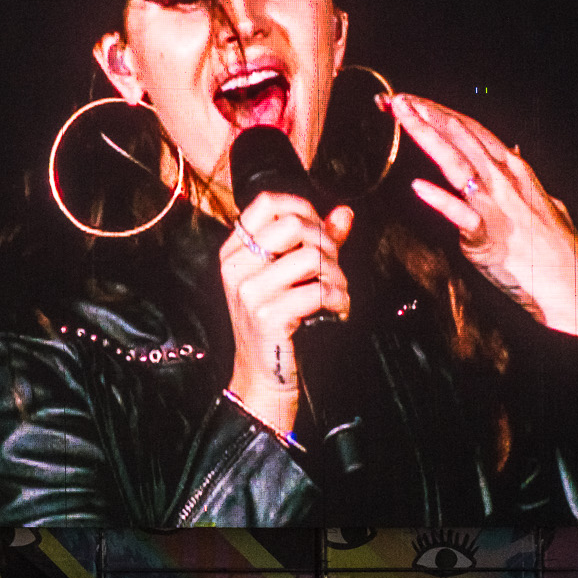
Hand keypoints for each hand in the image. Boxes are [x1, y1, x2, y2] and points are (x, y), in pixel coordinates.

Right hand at [220, 191, 354, 436]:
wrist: (262, 375)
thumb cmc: (276, 324)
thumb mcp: (287, 278)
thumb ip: (314, 242)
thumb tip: (343, 213)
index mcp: (234, 252)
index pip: (266, 202)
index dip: (302, 207)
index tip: (318, 230)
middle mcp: (235, 267)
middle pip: (293, 223)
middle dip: (325, 241)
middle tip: (332, 265)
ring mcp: (249, 291)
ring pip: (311, 257)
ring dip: (337, 274)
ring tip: (337, 291)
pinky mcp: (267, 315)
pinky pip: (319, 290)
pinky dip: (339, 299)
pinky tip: (337, 308)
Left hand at [384, 92, 577, 339]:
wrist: (569, 283)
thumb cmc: (551, 246)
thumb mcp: (541, 199)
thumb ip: (521, 176)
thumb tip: (513, 152)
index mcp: (514, 169)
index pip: (471, 130)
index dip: (438, 112)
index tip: (411, 100)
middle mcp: (504, 179)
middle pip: (459, 137)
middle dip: (425, 115)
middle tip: (395, 100)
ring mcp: (495, 205)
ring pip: (456, 162)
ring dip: (426, 137)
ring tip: (402, 118)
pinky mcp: (486, 235)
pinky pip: (458, 214)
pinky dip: (438, 199)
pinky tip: (417, 186)